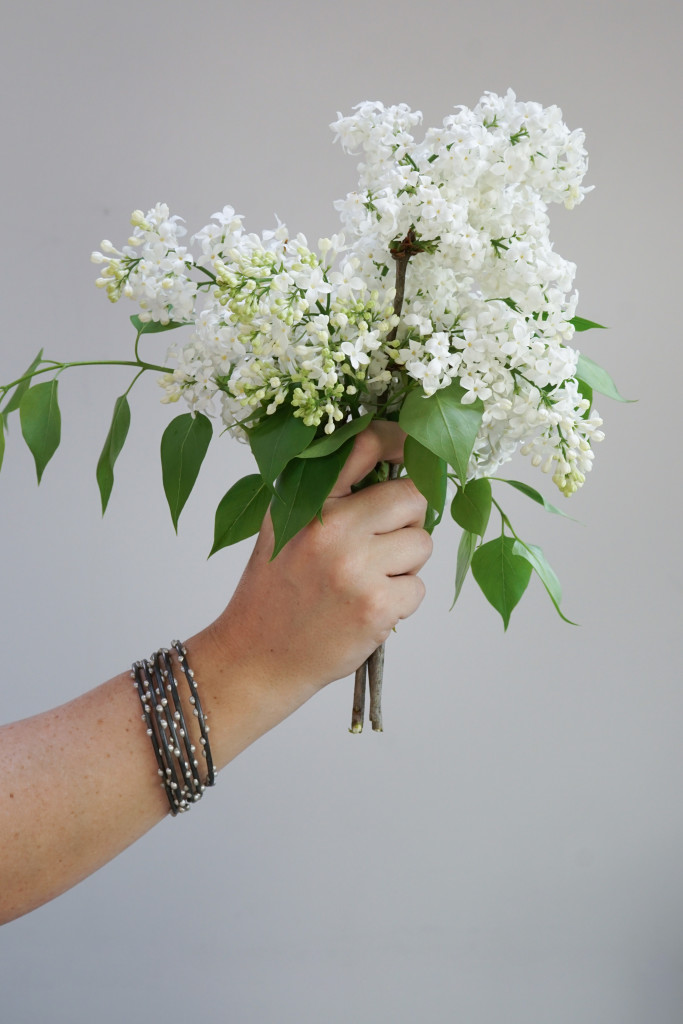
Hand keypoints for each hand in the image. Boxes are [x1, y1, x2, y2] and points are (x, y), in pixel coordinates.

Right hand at [210, 422, 431, 701]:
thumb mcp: (285, 526)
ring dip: (406, 564)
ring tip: (366, 582)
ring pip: (422, 543)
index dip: (401, 441)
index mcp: (308, 499)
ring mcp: (356, 567)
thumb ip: (330, 493)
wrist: (257, 657)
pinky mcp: (376, 606)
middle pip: (413, 496)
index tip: (414, 451)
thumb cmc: (276, 591)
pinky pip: (418, 588)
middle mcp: (331, 527)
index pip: (364, 444)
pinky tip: (366, 610)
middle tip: (384, 543)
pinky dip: (401, 601)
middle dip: (411, 518)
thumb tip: (392, 466)